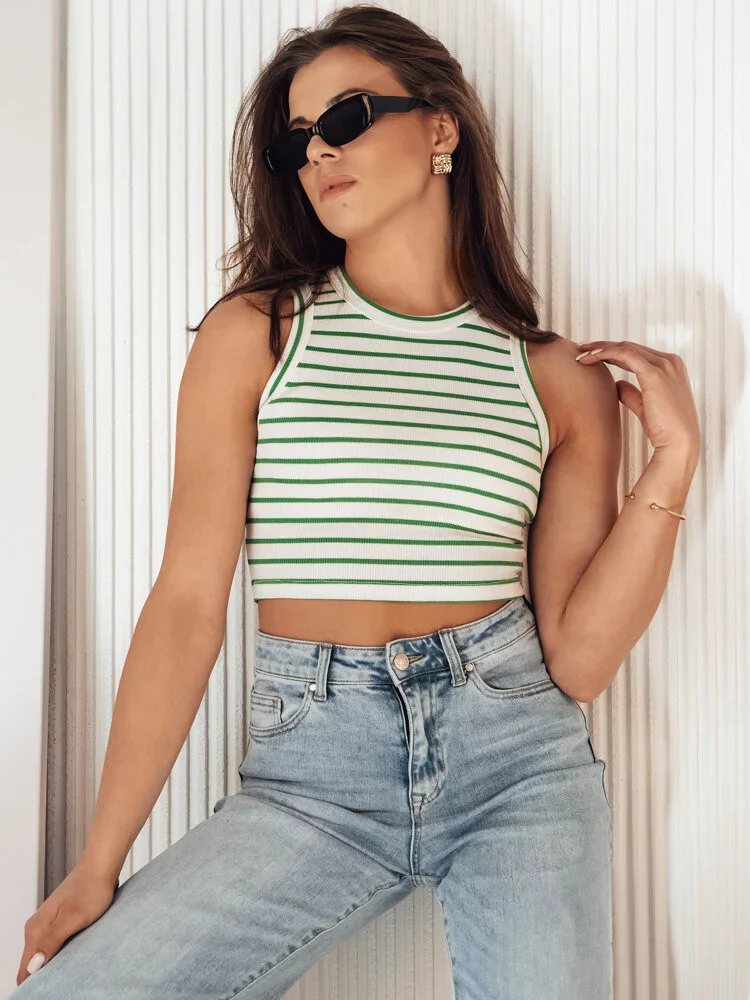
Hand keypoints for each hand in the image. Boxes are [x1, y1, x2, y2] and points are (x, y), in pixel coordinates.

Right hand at [16, 861, 118, 986]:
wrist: (102, 866)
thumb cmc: (91, 888)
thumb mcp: (73, 918)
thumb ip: (51, 941)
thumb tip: (33, 966)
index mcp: (36, 930)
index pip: (25, 969)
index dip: (32, 985)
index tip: (45, 993)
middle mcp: (37, 927)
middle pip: (33, 964)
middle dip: (43, 978)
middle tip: (60, 987)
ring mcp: (48, 923)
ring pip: (44, 954)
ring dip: (53, 966)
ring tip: (68, 974)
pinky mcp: (60, 920)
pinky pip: (54, 945)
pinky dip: (61, 954)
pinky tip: (73, 956)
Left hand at [575, 340, 700, 463]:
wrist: (678, 444)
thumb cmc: (664, 429)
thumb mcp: (645, 406)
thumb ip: (632, 393)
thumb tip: (617, 383)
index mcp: (671, 367)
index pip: (637, 352)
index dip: (612, 351)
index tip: (592, 355)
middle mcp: (670, 362)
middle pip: (630, 346)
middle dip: (603, 346)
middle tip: (581, 349)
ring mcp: (664, 365)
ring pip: (625, 347)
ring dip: (600, 348)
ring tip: (580, 353)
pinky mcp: (655, 374)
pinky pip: (625, 354)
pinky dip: (605, 353)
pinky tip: (589, 358)